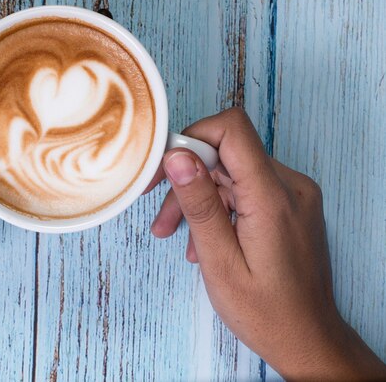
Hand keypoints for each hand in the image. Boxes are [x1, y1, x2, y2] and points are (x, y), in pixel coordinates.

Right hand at [148, 108, 385, 378]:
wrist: (308, 340)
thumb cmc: (266, 312)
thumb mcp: (220, 261)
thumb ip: (199, 204)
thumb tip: (177, 157)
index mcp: (273, 197)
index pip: (231, 129)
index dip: (192, 139)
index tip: (166, 169)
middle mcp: (290, 186)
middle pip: (226, 155)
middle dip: (187, 180)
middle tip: (161, 214)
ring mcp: (293, 195)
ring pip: (232, 174)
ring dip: (199, 198)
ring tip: (174, 234)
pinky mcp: (290, 205)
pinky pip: (246, 189)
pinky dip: (219, 207)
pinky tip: (203, 240)